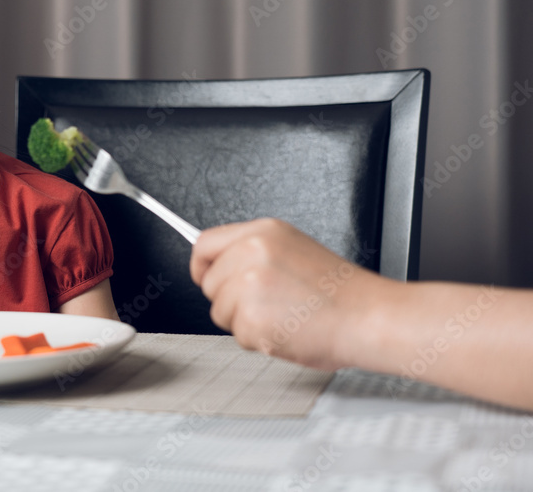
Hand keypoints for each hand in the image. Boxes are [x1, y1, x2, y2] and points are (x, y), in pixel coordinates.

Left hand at [189, 218, 382, 370]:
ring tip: (283, 317)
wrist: (371, 318)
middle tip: (269, 306)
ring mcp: (248, 283)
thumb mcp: (293, 251)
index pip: (204, 244)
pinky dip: (259, 341)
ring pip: (220, 312)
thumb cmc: (341, 294)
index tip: (205, 278)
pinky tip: (287, 331)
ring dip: (245, 323)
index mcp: (263, 232)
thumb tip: (220, 266)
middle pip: (209, 283)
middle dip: (230, 300)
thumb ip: (254, 254)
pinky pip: (237, 336)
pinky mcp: (250, 316)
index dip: (202, 266)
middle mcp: (252, 252)